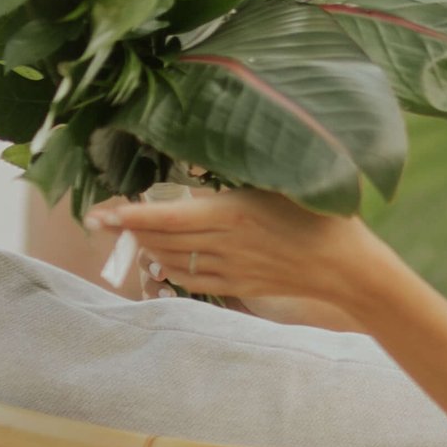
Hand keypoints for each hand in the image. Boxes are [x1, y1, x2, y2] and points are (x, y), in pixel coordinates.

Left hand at [86, 188, 378, 311]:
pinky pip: (192, 279)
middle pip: (161, 238)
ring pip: (172, 259)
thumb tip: (206, 159)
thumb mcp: (281, 183)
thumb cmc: (321, 214)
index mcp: (230, 212)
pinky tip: (163, 261)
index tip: (100, 214)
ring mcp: (229, 269)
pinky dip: (170, 269)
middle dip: (129, 229)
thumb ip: (241, 175)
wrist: (346, 266)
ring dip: (148, 247)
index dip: (129, 216)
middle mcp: (222, 244)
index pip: (165, 215)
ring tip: (133, 234)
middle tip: (103, 220)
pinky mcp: (238, 286)